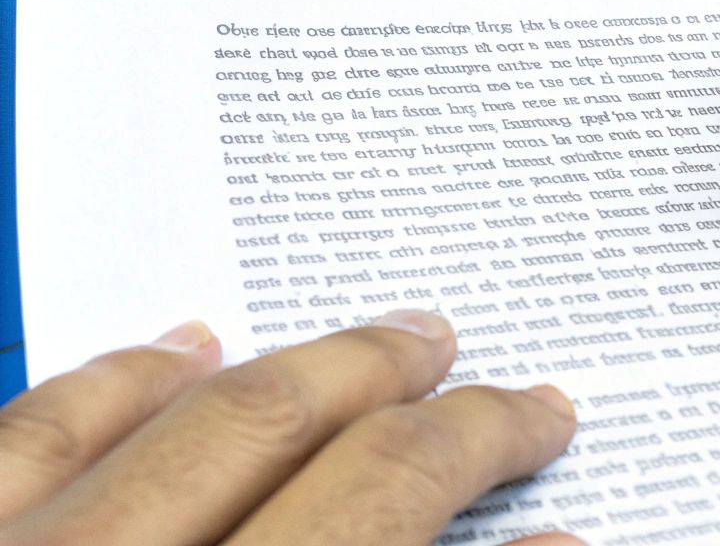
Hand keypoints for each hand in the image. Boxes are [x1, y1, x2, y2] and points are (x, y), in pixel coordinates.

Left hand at [0, 311, 577, 544]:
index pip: (389, 494)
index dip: (485, 449)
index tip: (547, 428)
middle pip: (287, 431)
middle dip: (400, 389)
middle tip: (473, 369)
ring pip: (165, 419)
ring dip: (287, 370)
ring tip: (373, 344)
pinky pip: (23, 440)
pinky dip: (108, 387)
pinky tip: (168, 356)